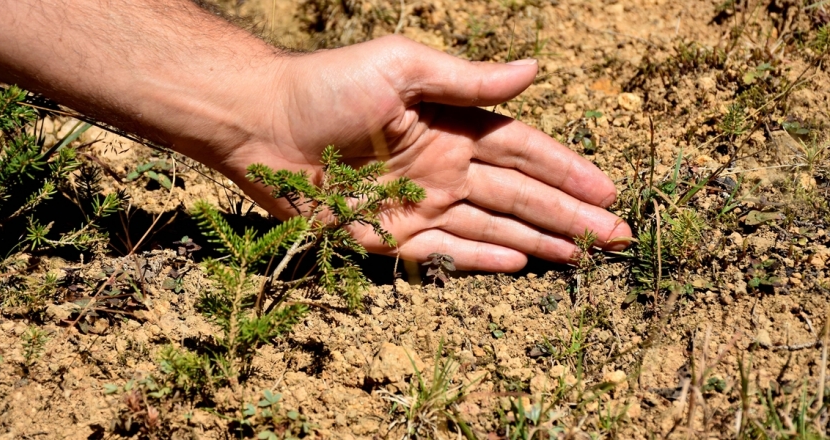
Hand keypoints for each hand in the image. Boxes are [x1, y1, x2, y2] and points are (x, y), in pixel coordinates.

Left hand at [222, 36, 631, 271]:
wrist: (261, 121)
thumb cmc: (329, 84)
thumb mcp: (402, 67)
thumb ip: (466, 79)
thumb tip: (534, 70)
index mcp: (452, 126)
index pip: (524, 151)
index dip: (567, 170)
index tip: (608, 190)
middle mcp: (444, 167)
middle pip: (520, 194)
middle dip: (569, 214)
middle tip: (617, 236)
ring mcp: (419, 204)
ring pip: (492, 225)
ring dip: (538, 239)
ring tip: (582, 256)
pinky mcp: (387, 236)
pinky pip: (444, 252)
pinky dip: (483, 258)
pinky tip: (521, 264)